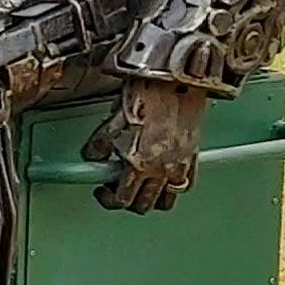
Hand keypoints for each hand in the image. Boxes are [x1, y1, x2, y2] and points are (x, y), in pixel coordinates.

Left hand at [83, 79, 208, 211]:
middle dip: (128, 201)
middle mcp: (161, 169)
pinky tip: (163, 176)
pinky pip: (185, 183)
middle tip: (118, 189)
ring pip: (166, 199)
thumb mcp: (113, 120)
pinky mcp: (193, 156)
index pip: (121, 199)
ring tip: (141, 187)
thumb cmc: (149, 95)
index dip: (107, 199)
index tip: (102, 191)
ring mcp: (180, 165)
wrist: (177, 80)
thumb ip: (100, 144)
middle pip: (144, 204)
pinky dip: (173, 186)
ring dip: (152, 198)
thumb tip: (92, 156)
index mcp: (139, 164)